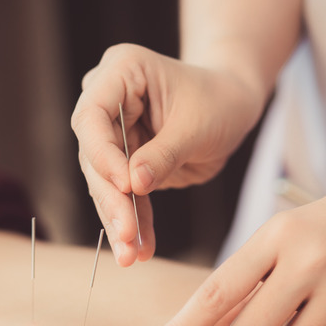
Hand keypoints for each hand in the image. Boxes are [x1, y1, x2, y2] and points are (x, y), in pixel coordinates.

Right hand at [71, 43, 265, 265]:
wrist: (233, 104)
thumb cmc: (220, 100)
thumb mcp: (198, 125)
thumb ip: (164, 154)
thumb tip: (133, 186)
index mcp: (121, 72)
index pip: (92, 115)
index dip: (103, 154)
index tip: (125, 186)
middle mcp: (107, 100)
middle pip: (94, 154)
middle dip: (111, 198)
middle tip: (125, 235)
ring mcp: (113, 132)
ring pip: (104, 181)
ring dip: (119, 219)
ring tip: (131, 254)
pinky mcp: (125, 160)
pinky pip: (124, 196)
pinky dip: (134, 222)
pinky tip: (141, 249)